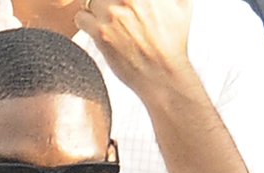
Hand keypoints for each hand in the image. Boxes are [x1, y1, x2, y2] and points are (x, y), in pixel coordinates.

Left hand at [75, 0, 193, 98]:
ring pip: (89, 0)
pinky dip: (85, 21)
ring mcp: (112, 14)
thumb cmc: (174, 42)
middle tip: (110, 8)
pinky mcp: (100, 33)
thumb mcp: (182, 6)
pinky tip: (94, 28)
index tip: (119, 2)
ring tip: (102, 18)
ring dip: (94, 7)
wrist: (162, 74)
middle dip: (107, 1)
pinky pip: (80, 16)